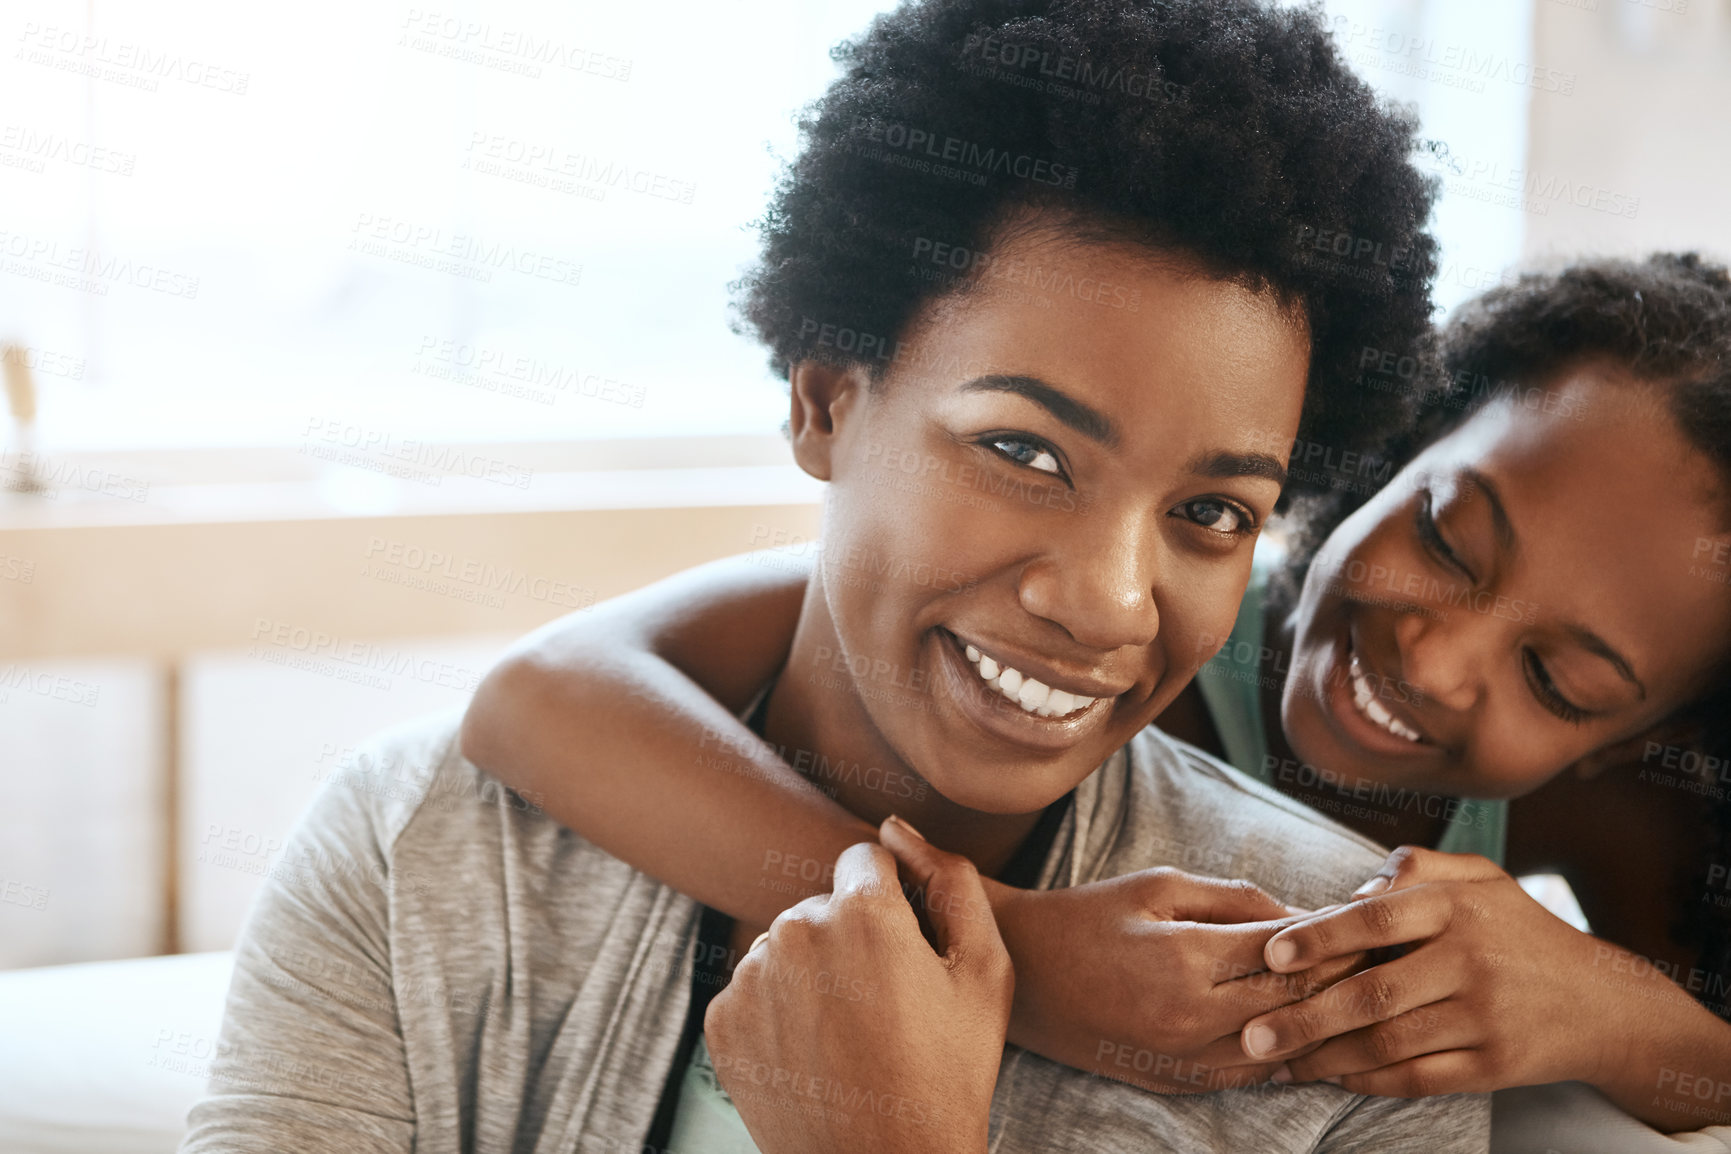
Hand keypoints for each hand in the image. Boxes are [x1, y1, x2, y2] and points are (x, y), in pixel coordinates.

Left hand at [704, 818, 1012, 1153]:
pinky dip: (779, 1010)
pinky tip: (814, 1052)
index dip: (893, 902)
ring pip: (786, 946)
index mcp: (862, 911)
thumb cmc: (948, 1073)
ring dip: (813, 974)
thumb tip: (897, 828)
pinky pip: (754, 989)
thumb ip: (951, 880)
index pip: (865, 861)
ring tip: (850, 1034)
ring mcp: (751, 978)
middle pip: (823, 905)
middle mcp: (795, 931)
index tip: (905, 951)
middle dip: (851, 938)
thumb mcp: (984, 972)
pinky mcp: (722, 1020)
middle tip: (884, 1006)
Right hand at [979, 857, 1362, 1093]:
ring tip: (1357, 999)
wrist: (1020, 971)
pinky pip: (1250, 1077)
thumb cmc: (1088, 916)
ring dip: (1321, 1026)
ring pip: (1282, 1050)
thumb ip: (1236, 900)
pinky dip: (1284, 1055)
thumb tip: (1305, 916)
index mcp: (1187, 958)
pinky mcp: (1174, 1082)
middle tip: (1382, 961)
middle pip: (1297, 1006)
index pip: (1293, 954)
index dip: (1341, 940)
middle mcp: (1191, 1017)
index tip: (1374, 925)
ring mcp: (1182, 1058)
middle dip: (1344, 982)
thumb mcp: (1159, 885)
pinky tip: (1306, 1034)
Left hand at [1240, 846, 1616, 1096]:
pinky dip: (1368, 1081)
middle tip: (1251, 1033)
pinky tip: (1330, 1077)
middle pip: (1373, 994)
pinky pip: (1417, 1078)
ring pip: (1387, 1043)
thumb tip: (1353, 891)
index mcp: (1459, 909)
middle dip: (1304, 1017)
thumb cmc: (1519, 931)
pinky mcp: (1494, 1067)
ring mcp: (1484, 1018)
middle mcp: (1471, 961)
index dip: (1319, 938)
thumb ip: (1417, 868)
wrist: (1604, 1001)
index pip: (1376, 921)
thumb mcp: (1481, 879)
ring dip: (1324, 1057)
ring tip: (1277, 1062)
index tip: (1271, 954)